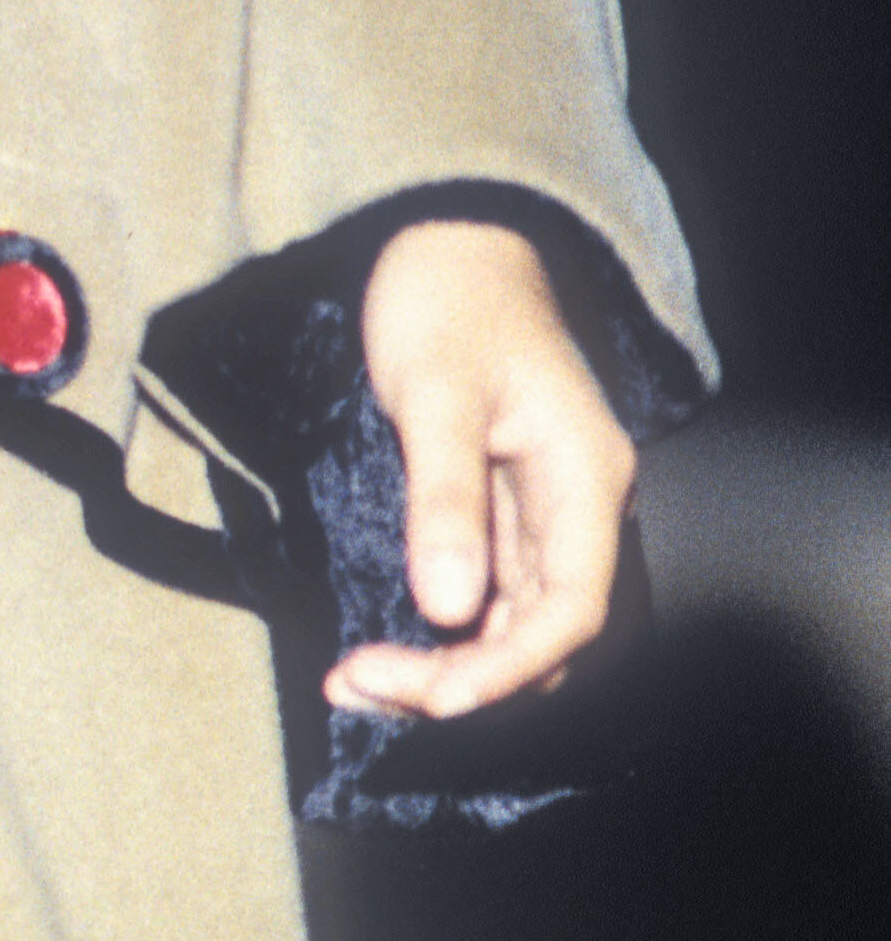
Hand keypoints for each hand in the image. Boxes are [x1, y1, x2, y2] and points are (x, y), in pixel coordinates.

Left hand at [326, 217, 635, 725]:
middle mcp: (578, 509)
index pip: (572, 610)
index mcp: (586, 480)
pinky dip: (440, 636)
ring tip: (355, 682)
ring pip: (513, 628)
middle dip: (463, 681)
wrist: (447, 243)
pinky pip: (487, 600)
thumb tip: (447, 608)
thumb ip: (443, 499)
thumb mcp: (435, 393)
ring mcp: (543, 516)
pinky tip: (380, 651)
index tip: (429, 697)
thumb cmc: (447, 300)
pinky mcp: (504, 516)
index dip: (507, 670)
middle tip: (361, 686)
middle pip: (543, 636)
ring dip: (446, 669)